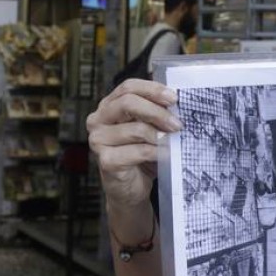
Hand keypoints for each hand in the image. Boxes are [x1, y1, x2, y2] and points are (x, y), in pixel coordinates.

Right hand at [86, 79, 181, 210]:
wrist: (132, 188)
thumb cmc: (142, 154)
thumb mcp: (149, 128)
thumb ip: (156, 112)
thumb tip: (177, 102)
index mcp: (109, 106)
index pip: (128, 87)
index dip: (152, 89)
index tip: (173, 98)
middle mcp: (98, 120)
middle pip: (128, 103)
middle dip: (157, 112)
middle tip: (177, 123)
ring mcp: (98, 141)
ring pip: (135, 129)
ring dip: (160, 135)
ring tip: (173, 141)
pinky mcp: (106, 161)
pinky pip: (138, 151)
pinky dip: (156, 152)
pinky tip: (165, 155)